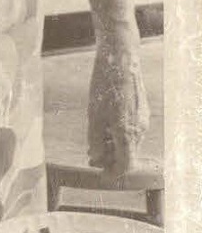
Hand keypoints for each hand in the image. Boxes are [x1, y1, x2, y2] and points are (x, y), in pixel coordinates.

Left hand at [87, 42, 149, 175]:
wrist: (120, 59)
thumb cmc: (104, 86)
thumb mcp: (94, 116)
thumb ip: (96, 141)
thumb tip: (96, 158)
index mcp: (128, 132)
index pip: (125, 164)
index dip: (111, 172)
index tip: (99, 173)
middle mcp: (140, 128)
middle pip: (127, 155)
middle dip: (109, 159)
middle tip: (90, 158)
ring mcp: (143, 119)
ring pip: (129, 142)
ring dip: (113, 146)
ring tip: (94, 143)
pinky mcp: (141, 110)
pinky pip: (132, 130)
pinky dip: (119, 134)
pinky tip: (104, 128)